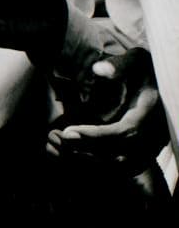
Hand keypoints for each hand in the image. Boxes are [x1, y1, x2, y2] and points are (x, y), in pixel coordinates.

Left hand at [47, 48, 168, 174]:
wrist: (165, 83)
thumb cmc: (147, 69)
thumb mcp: (137, 60)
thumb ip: (119, 65)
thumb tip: (97, 70)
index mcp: (150, 113)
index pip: (122, 133)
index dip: (94, 136)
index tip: (68, 132)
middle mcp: (154, 135)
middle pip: (120, 155)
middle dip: (88, 150)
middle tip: (62, 140)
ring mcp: (153, 146)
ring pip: (123, 167)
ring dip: (95, 161)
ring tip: (69, 148)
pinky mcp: (149, 152)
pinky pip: (127, 167)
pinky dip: (105, 165)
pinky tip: (85, 154)